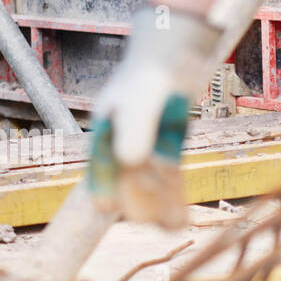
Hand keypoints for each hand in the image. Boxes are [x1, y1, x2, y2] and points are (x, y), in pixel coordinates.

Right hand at [87, 8, 218, 228]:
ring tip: (167, 226)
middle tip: (144, 221)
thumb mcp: (142, 101)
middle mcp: (124, 137)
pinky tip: (179, 213)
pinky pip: (168, 173)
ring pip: (149, 178)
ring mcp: (147, 140)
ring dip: (157, 200)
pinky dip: (172, 193)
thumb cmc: (151, 75)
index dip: (102, 186)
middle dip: (134, 198)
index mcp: (106, 126)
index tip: (105, 209)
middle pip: (126, 176)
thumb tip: (129, 163)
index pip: (101, 162)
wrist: (175, 54)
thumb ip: (136, 130)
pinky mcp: (167, 142)